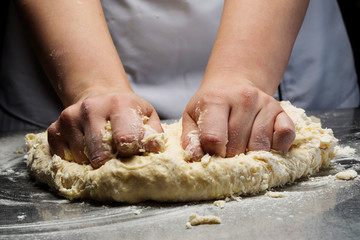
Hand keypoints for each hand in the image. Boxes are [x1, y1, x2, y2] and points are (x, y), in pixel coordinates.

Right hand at [47, 91, 162, 167]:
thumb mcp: (147, 115)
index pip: (125, 139)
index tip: (132, 153)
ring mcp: (69, 118)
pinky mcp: (54, 128)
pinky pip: (64, 158)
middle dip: (110, 163)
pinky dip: (77, 160)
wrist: (98, 96)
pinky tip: (86, 148)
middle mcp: (91, 109)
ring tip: (101, 149)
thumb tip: (155, 152)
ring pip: (82, 160)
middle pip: (100, 155)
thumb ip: (153, 134)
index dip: (131, 153)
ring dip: (93, 162)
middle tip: (116, 157)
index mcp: (118, 104)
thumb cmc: (127, 111)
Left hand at [181, 81, 294, 159]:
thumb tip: (195, 158)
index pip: (214, 138)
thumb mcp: (192, 117)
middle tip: (225, 154)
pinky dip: (276, 148)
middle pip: (237, 146)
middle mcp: (244, 99)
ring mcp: (265, 104)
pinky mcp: (282, 112)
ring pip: (260, 147)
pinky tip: (262, 145)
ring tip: (241, 149)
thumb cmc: (210, 105)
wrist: (233, 84)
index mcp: (216, 100)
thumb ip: (190, 139)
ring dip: (250, 156)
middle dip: (229, 158)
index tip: (212, 155)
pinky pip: (285, 138)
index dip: (212, 154)